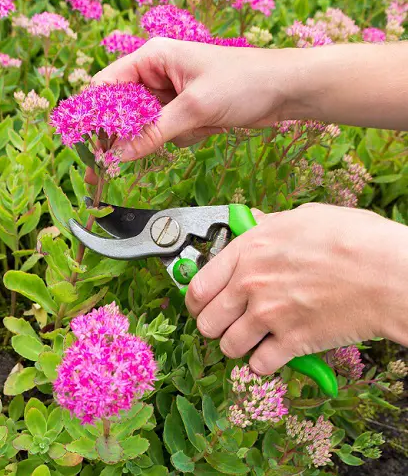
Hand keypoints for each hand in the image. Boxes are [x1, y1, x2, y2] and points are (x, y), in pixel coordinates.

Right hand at [92, 37, 293, 160]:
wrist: (284, 91)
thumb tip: (119, 155)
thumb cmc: (242, 83)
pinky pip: (169, 132)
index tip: (92, 145)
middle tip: (110, 166)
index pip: (108, 85)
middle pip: (124, 110)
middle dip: (126, 135)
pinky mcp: (186, 111)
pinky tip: (209, 127)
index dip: (96, 114)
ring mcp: (172, 94)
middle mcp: (158, 74)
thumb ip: (154, 132)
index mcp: (153, 58)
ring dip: (166, 135)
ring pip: (147, 125)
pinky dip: (184, 137)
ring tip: (196, 126)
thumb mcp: (194, 107)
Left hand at [185, 203, 407, 374]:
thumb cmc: (352, 239)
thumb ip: (269, 224)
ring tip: (252, 337)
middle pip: (206, 322)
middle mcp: (250, 285)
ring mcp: (268, 316)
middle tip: (226, 323)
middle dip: (214, 326)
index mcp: (248, 251)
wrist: (388, 272)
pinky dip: (264, 363)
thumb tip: (254, 221)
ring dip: (238, 346)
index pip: (198, 286)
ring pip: (229, 347)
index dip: (194, 301)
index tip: (200, 305)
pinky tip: (275, 350)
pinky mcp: (292, 343)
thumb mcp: (303, 218)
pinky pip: (259, 365)